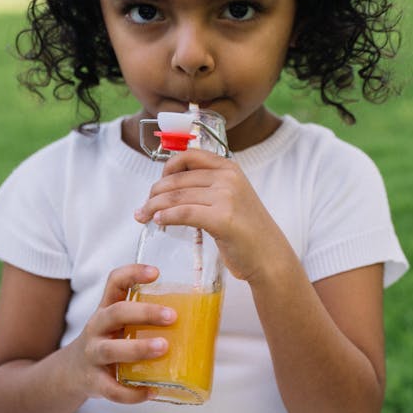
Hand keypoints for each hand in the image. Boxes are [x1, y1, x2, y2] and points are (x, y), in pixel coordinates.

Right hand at [72, 264, 175, 403]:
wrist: (72, 372)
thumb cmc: (109, 343)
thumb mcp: (118, 326)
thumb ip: (145, 321)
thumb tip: (200, 323)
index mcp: (106, 309)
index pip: (114, 283)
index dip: (132, 273)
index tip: (156, 272)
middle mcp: (97, 328)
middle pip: (115, 313)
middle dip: (144, 313)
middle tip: (172, 316)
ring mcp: (92, 355)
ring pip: (110, 350)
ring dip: (138, 348)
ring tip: (163, 348)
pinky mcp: (93, 382)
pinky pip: (111, 389)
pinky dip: (131, 393)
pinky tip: (151, 391)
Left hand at [134, 149, 290, 281]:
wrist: (269, 256)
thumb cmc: (246, 230)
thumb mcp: (231, 198)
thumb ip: (208, 187)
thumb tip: (170, 187)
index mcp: (229, 168)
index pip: (189, 156)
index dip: (167, 167)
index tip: (157, 184)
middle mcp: (228, 177)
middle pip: (177, 179)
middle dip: (154, 193)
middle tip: (143, 208)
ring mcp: (226, 197)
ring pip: (176, 197)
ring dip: (153, 207)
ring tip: (143, 217)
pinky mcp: (222, 219)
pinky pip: (184, 213)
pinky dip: (166, 217)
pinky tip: (159, 221)